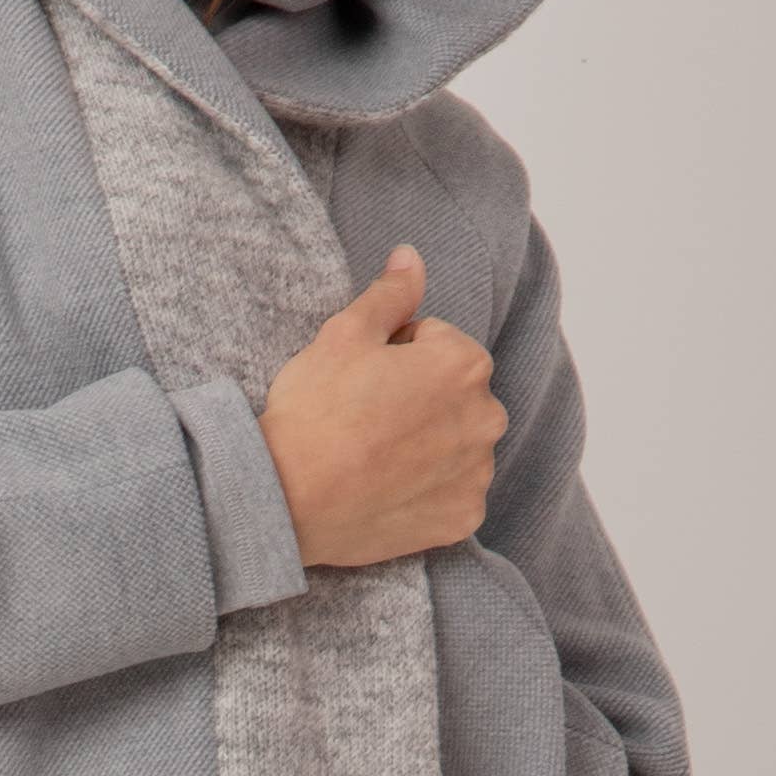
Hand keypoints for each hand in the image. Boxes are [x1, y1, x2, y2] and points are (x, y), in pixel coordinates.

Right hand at [259, 246, 504, 568]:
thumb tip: (411, 256)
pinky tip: (386, 490)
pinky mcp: (463, 519)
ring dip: (426, 446)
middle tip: (364, 419)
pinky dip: (427, 493)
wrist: (289, 499)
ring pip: (455, 445)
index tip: (361, 381)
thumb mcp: (345, 334)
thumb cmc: (316, 411)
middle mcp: (486, 418)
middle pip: (453, 396)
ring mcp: (477, 474)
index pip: (435, 343)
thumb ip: (389, 294)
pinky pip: (452, 495)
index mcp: (464, 364)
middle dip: (420, 399)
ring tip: (373, 457)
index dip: (392, 356)